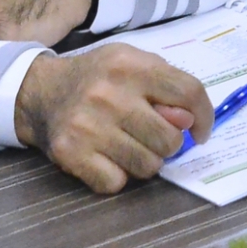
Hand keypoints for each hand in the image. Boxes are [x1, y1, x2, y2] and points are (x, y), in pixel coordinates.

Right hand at [13, 45, 212, 194]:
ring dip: (145, 161)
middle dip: (169, 143)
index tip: (201, 131)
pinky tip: (107, 157)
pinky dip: (117, 175)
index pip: (188, 92)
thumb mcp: (134, 65)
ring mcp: (88, 126)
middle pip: (170, 139)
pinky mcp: (71, 154)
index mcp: (130, 65)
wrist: (41, 91)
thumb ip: (168, 86)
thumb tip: (190, 122)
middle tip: (153, 136)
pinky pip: (117, 182)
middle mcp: (109, 95)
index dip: (205, 116)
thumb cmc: (99, 78)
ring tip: (130, 146)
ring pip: (148, 166)